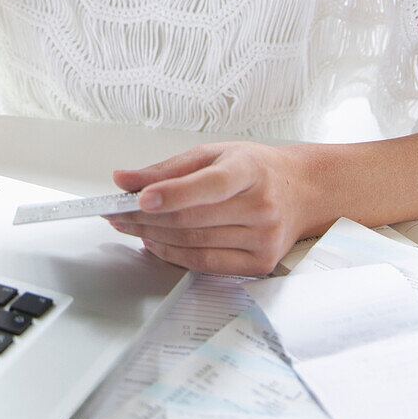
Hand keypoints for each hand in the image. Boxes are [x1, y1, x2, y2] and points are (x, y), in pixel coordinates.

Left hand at [107, 142, 308, 276]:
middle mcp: (261, 206)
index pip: (208, 185)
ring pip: (194, 243)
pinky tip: (154, 242)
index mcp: (250, 170)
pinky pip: (206, 264)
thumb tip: (124, 179)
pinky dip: (173, 255)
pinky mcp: (260, 264)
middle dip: (146, 217)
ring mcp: (263, 239)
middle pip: (192, 219)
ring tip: (129, 225)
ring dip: (152, 236)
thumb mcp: (214, 154)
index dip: (172, 193)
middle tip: (116, 212)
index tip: (139, 197)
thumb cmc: (255, 169)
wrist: (301, 192)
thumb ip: (167, 168)